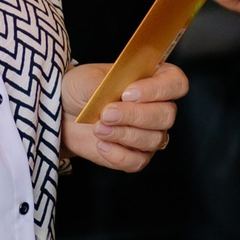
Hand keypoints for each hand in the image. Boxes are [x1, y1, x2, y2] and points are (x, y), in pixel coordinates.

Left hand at [61, 60, 187, 171]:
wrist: (64, 114)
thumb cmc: (81, 90)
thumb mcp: (86, 78)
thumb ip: (103, 85)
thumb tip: (115, 97)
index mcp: (153, 78)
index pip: (175, 83)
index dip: (157, 90)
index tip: (127, 93)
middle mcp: (157, 106)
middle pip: (167, 115)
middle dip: (135, 115)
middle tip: (106, 113)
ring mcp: (149, 133)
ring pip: (154, 139)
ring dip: (124, 134)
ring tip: (98, 127)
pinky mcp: (136, 155)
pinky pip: (138, 161)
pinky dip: (118, 155)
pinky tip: (101, 144)